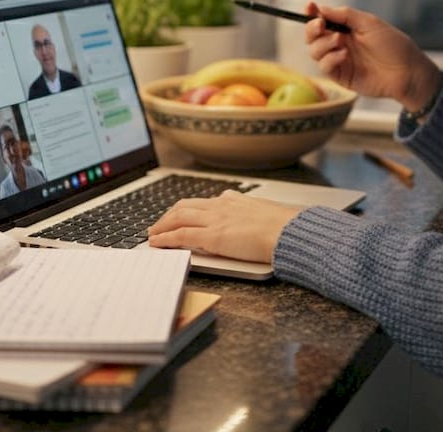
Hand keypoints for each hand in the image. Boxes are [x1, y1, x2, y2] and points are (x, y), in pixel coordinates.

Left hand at [147, 191, 300, 263]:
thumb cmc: (285, 226)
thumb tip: (252, 219)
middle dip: (168, 216)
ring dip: (162, 226)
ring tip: (152, 234)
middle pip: (185, 206)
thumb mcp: (265, 213)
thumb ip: (252, 214)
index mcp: (234, 200)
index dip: (187, 209)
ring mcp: (215, 220)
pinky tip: (156, 243)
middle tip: (159, 225)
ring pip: (178, 218)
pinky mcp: (213, 237)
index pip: (203, 202)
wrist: (290, 231)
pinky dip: (166, 238)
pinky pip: (181, 235)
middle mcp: (221, 206)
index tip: (179, 215)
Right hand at [304, 2, 441, 110]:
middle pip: (312, 36)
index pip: (322, 19)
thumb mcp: (370, 23)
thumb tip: (321, 8)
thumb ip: (344, 15)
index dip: (312, 13)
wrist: (407, 71)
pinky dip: (330, 58)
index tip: (310, 7)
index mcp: (346, 28)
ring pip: (314, 51)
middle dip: (312, 29)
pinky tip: (344, 55)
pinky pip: (324, 67)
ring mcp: (339, 60)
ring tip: (340, 41)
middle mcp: (340, 43)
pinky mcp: (341, 76)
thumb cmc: (393, 45)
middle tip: (321, 25)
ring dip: (323, 44)